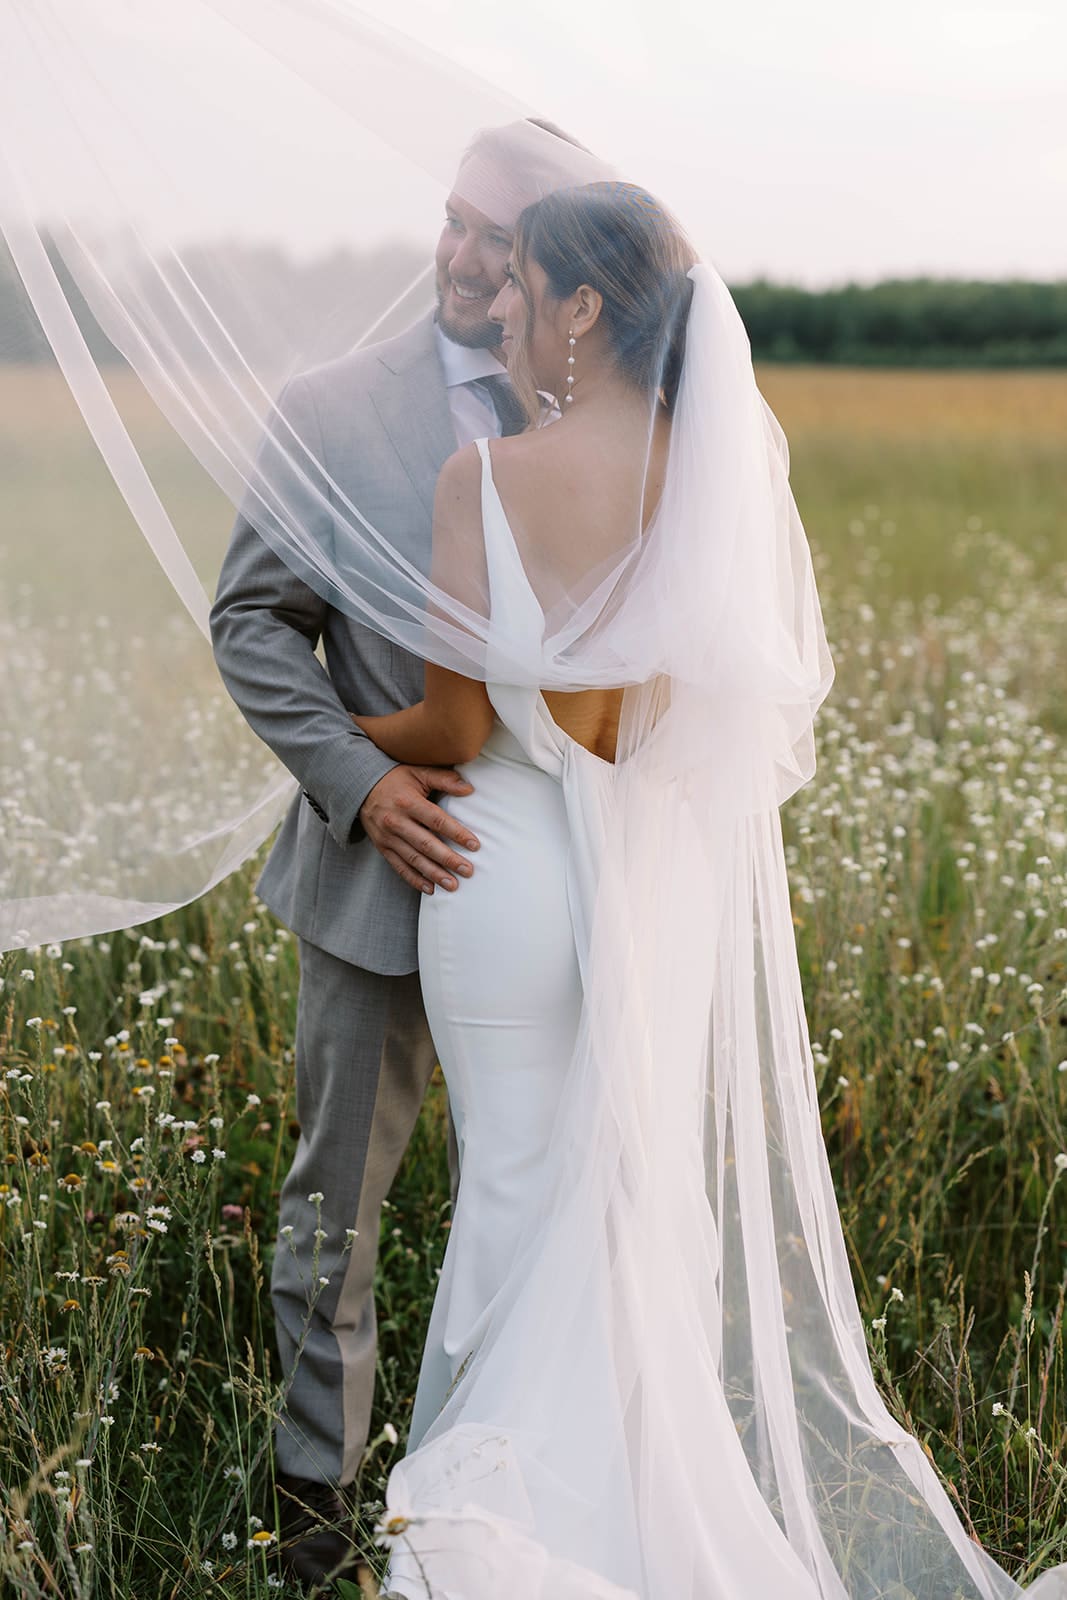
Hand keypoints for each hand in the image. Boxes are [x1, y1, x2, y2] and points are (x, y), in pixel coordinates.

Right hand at [359, 766, 478, 893]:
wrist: (361, 787)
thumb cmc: (396, 779)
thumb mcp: (418, 772)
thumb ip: (444, 779)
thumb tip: (469, 788)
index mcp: (408, 802)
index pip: (436, 820)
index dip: (456, 833)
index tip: (474, 845)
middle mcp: (396, 821)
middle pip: (426, 844)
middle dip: (448, 859)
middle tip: (468, 871)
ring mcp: (387, 837)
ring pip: (413, 859)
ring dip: (434, 874)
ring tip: (453, 885)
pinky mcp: (382, 847)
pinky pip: (399, 866)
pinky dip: (414, 879)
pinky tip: (430, 888)